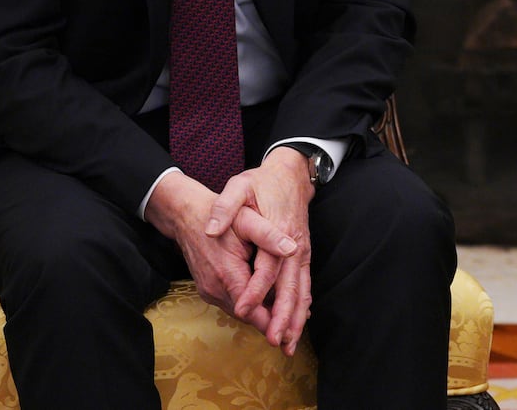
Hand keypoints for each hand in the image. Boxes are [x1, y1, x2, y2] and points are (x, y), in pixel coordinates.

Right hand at [143, 171, 297, 336]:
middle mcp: (214, 288)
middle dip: (268, 323)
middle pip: (246, 316)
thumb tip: (293, 248)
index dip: (271, 321)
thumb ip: (269, 235)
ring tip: (284, 320)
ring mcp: (209, 291)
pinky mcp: (207, 289)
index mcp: (226, 274)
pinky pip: (231, 303)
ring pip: (238, 312)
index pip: (251, 310)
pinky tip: (266, 304)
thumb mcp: (247, 220)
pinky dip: (249, 306)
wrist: (187, 217)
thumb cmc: (219, 216)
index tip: (289, 332)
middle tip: (292, 332)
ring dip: (259, 316)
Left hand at [207, 149, 315, 354]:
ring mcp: (302, 252)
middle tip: (275, 340)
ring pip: (302, 290)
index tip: (243, 310)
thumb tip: (211, 227)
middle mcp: (295, 246)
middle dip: (283, 316)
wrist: (290, 173)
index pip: (266, 268)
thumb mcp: (239, 186)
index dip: (255, 291)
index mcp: (278, 231)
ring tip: (289, 344)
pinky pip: (305, 285)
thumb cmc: (262, 181)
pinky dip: (302, 306)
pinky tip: (299, 322)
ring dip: (296, 318)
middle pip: (290, 287)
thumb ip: (225, 206)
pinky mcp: (303, 255)